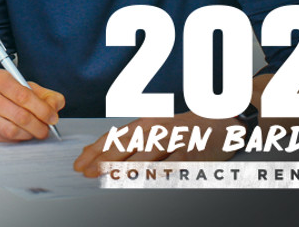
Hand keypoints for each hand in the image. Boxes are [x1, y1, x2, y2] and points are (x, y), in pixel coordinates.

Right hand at [0, 68, 63, 141]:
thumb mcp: (16, 84)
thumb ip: (40, 93)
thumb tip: (57, 104)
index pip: (24, 96)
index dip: (42, 109)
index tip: (52, 117)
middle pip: (20, 115)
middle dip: (39, 125)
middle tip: (46, 129)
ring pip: (12, 130)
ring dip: (29, 134)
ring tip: (35, 132)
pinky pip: (3, 138)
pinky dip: (17, 138)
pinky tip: (21, 134)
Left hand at [73, 112, 240, 177]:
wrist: (219, 120)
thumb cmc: (182, 128)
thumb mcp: (152, 129)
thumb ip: (128, 141)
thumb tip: (97, 153)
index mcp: (143, 123)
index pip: (112, 138)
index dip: (94, 151)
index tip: (79, 164)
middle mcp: (155, 129)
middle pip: (125, 146)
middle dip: (104, 160)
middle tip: (87, 172)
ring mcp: (172, 140)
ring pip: (146, 155)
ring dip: (127, 166)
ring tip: (110, 176)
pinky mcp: (190, 151)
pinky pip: (172, 163)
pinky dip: (159, 171)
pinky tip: (146, 179)